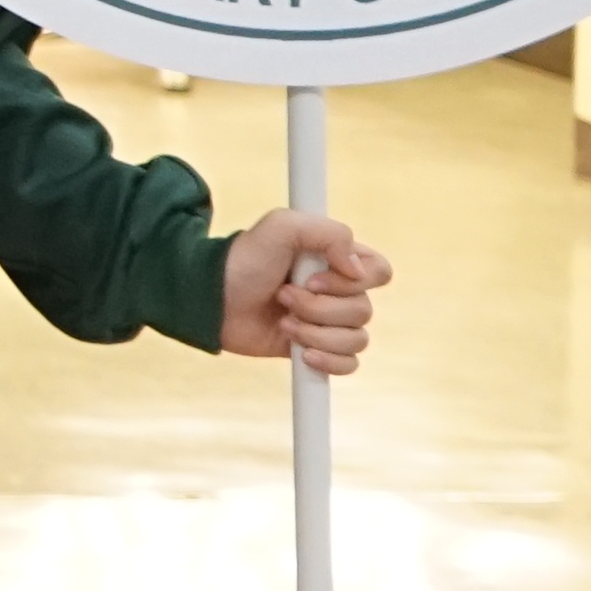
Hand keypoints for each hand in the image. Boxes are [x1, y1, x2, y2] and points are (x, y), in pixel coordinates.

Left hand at [224, 210, 390, 376]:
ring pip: (356, 340)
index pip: (379, 272)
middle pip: (364, 310)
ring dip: (315, 332)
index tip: (313, 277)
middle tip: (282, 295)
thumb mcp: (281, 226)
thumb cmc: (243, 259)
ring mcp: (328, 322)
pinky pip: (348, 365)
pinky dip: (327, 361)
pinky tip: (302, 352)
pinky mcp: (316, 348)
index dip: (352, 280)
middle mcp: (339, 292)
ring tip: (283, 322)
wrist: (210, 300)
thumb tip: (358, 270)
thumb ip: (329, 233)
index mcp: (338, 260)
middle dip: (318, 308)